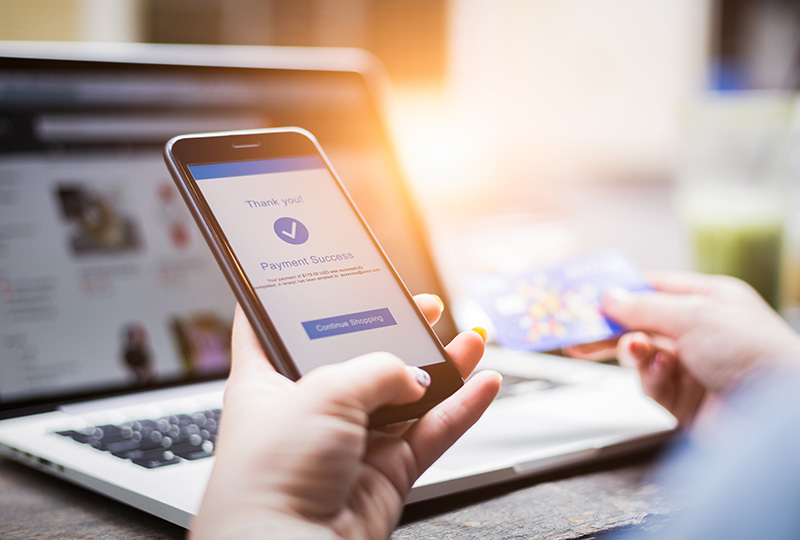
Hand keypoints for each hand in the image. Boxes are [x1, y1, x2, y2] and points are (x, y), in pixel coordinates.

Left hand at [190, 294, 500, 539]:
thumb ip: (377, 371)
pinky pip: (430, 434)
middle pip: (357, 358)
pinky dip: (460, 410)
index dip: (296, 297)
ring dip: (441, 367)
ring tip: (470, 339)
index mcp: (268, 380)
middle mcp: (308, 409)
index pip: (274, 328)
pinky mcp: (383, 473)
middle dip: (394, 331)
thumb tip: (414, 376)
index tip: (318, 276)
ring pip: (405, 396)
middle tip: (422, 308)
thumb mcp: (323, 392)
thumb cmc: (272, 473)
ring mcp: (349, 442)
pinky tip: (484, 384)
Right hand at [600, 272, 799, 425]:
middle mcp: (699, 333)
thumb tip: (609, 297)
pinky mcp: (683, 401)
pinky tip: (662, 373)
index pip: (653, 290)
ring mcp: (691, 368)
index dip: (621, 293)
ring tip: (634, 350)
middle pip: (639, 325)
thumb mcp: (693, 314)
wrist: (779, 415)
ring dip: (633, 352)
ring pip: (640, 356)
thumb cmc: (755, 354)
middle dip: (609, 329)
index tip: (588, 297)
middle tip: (576, 334)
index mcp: (709, 302)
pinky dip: (650, 378)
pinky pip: (650, 385)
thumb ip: (644, 306)